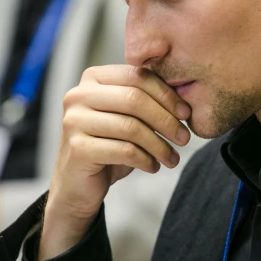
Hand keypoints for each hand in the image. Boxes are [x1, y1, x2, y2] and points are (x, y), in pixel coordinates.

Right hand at [39, 65, 191, 260]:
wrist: (77, 184)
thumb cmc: (107, 145)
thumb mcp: (127, 118)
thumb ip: (146, 102)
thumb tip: (184, 102)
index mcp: (93, 78)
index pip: (137, 76)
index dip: (166, 94)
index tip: (186, 113)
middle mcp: (78, 95)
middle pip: (135, 99)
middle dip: (166, 119)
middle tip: (184, 138)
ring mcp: (74, 121)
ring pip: (131, 127)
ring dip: (159, 145)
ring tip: (172, 158)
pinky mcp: (77, 149)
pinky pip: (124, 151)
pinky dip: (145, 160)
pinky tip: (153, 167)